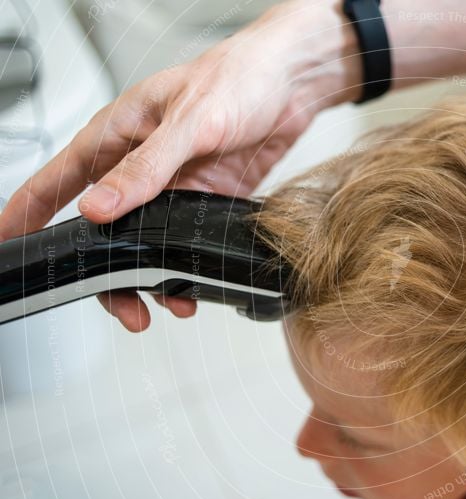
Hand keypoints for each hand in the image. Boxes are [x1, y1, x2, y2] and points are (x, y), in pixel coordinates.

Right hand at [0, 0, 359, 331]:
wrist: (292, 85)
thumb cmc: (238, 79)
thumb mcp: (189, 121)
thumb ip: (146, 166)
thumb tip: (98, 205)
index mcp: (119, 134)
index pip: (59, 178)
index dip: (29, 212)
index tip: (8, 243)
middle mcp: (141, 165)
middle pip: (104, 227)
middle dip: (108, 271)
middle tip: (124, 306)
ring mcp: (174, 186)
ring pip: (146, 242)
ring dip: (152, 276)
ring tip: (168, 303)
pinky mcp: (205, 198)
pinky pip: (185, 240)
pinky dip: (186, 266)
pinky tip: (194, 284)